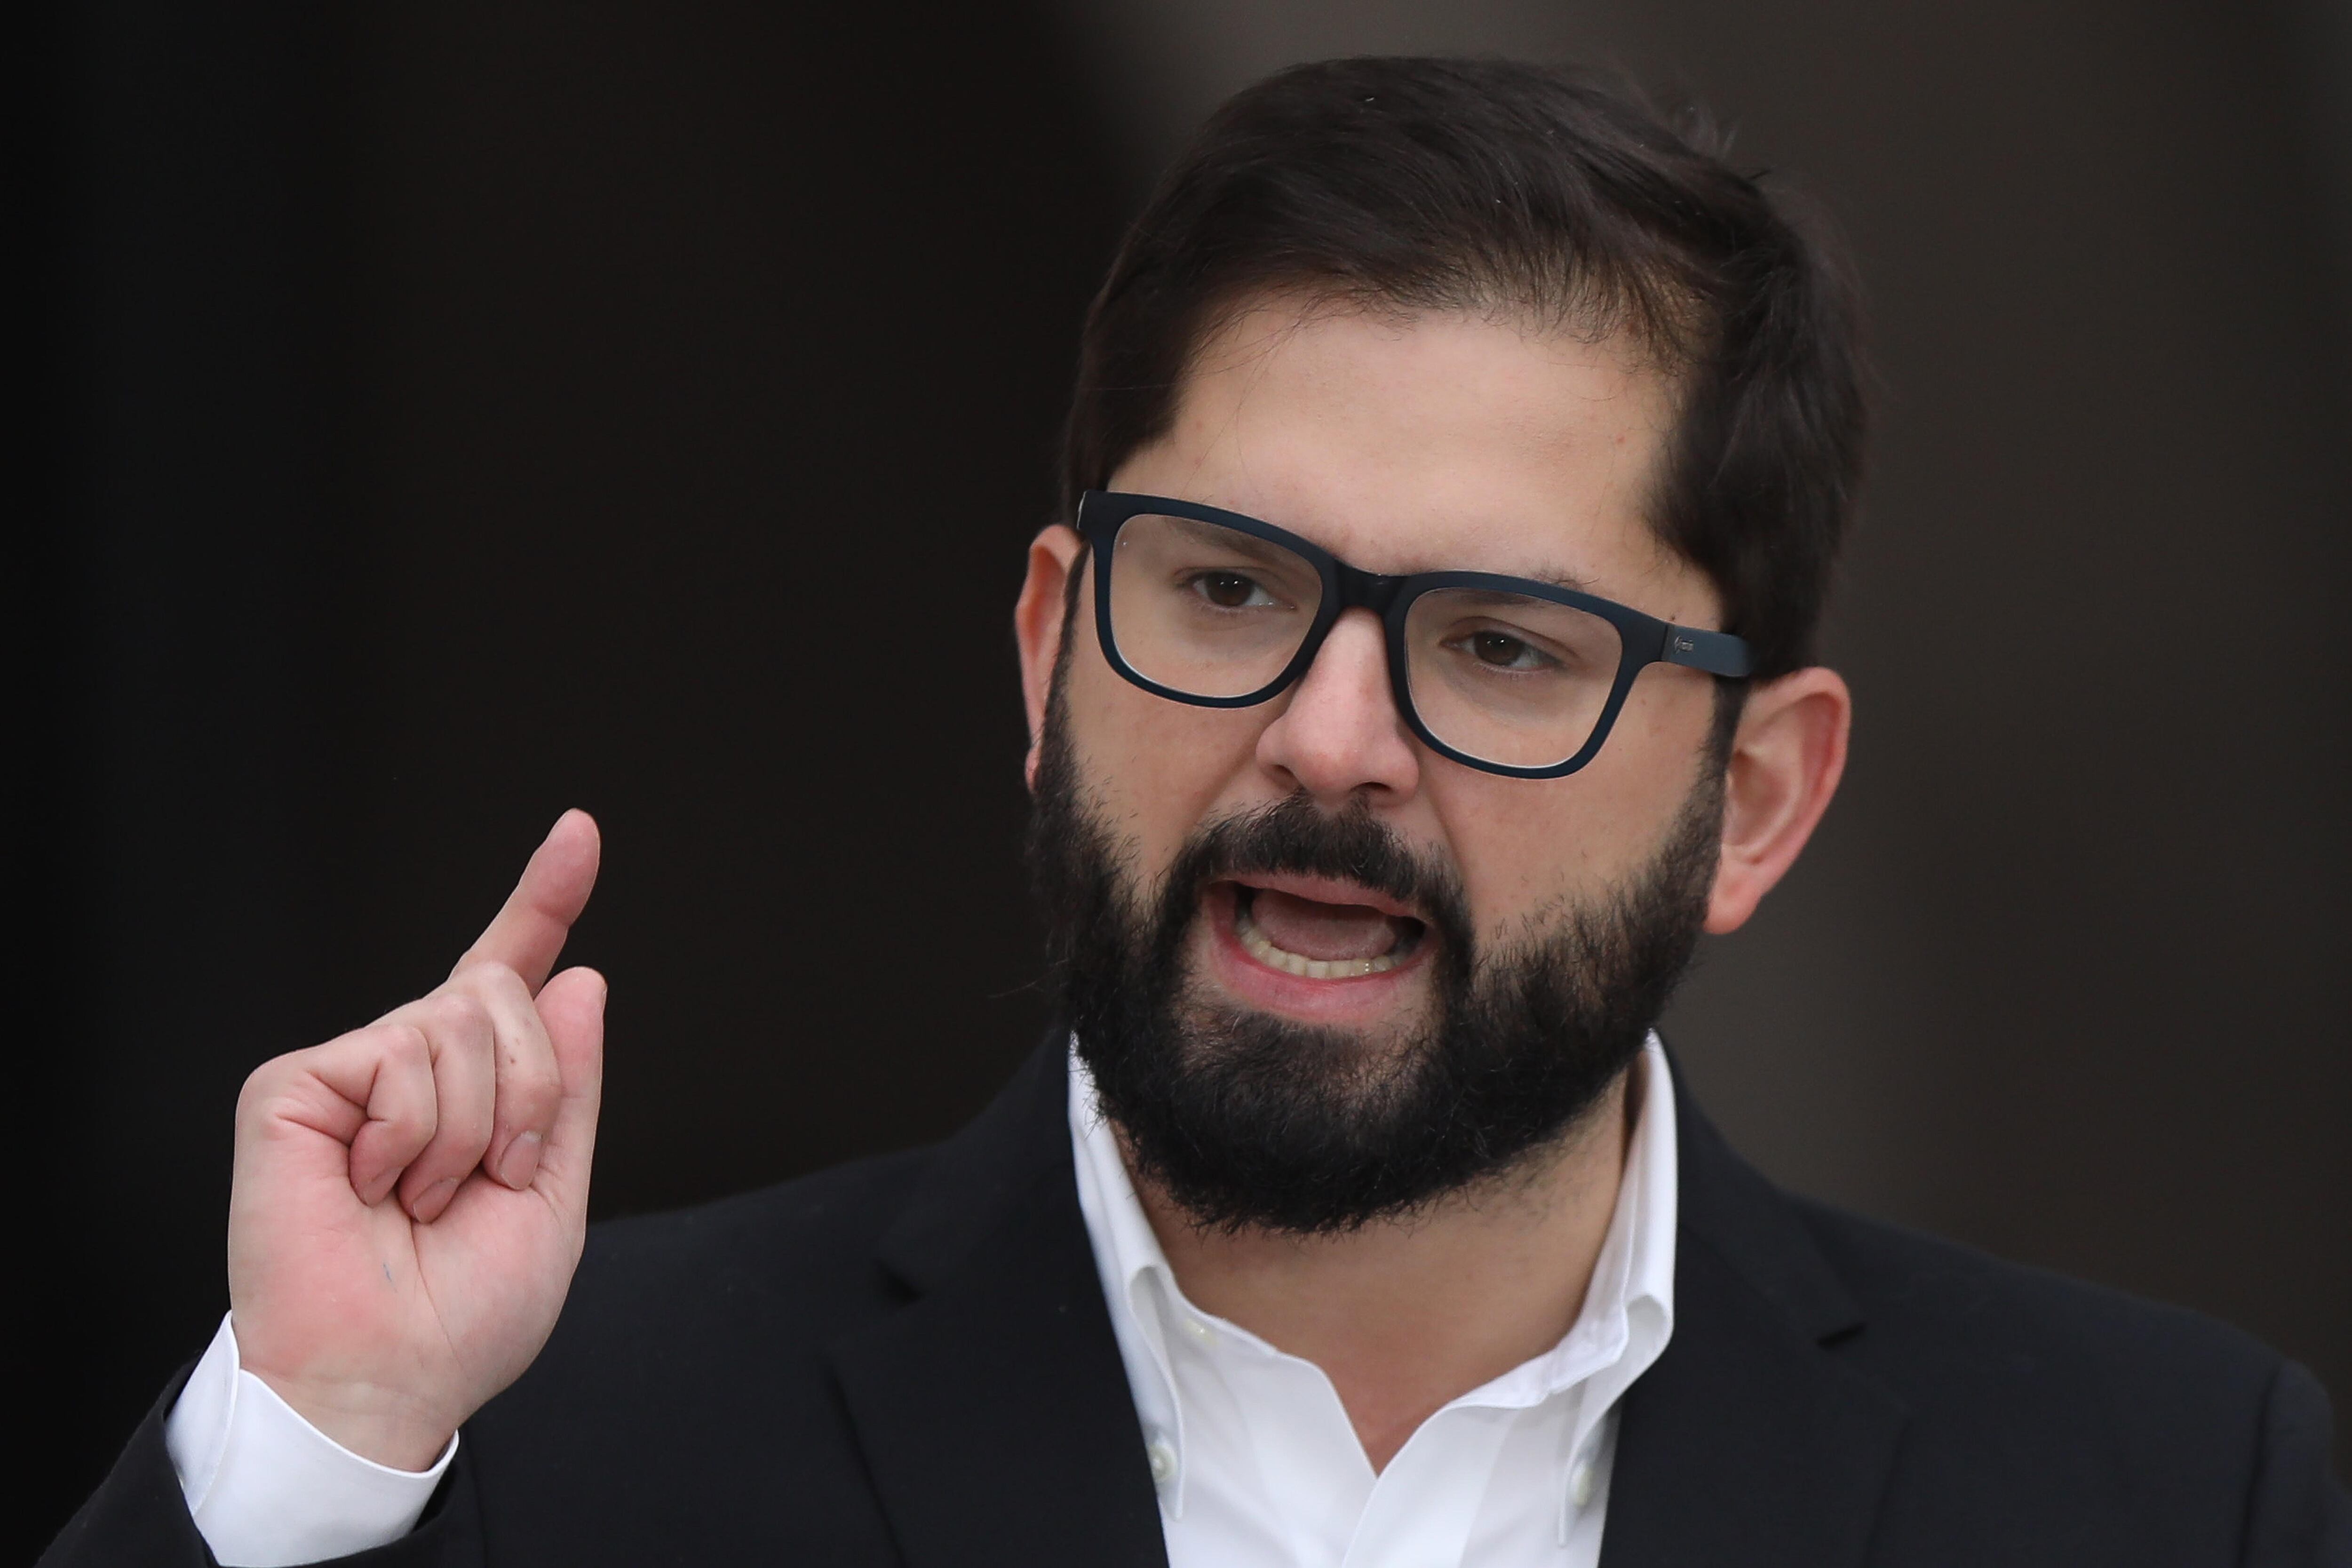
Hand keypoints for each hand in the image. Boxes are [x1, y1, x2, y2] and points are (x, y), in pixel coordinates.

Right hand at [225, 811, 605, 1468]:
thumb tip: (579, 976)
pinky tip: (371, 1187)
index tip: (580, 831)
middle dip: (525, 1093)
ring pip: (460, 1020)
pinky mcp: (294, 1086)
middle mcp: (411, 1063)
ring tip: (421, 1197)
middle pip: (506, 994)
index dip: (544, 898)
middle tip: (481, 1181)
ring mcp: (351, 1069)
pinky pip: (397, 1058)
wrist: (392, 1375)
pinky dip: (410, 1134)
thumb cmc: (462, 1309)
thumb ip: (567, 1085)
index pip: (510, 973)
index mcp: (473, 1087)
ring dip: (469, 1127)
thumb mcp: (553, 1192)